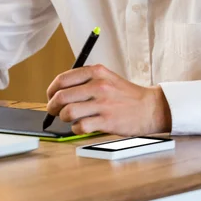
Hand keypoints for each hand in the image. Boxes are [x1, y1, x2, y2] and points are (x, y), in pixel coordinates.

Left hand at [46, 64, 171, 135]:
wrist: (150, 107)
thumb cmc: (125, 95)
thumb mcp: (106, 78)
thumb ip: (85, 81)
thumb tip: (59, 92)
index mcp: (96, 72)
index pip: (62, 79)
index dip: (51, 90)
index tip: (50, 96)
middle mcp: (98, 85)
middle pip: (61, 96)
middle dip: (52, 106)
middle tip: (54, 111)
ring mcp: (102, 103)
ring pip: (68, 112)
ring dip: (64, 118)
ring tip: (70, 119)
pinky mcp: (107, 121)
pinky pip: (80, 126)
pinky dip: (76, 128)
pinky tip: (82, 127)